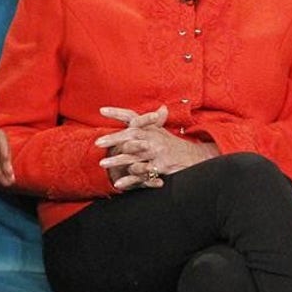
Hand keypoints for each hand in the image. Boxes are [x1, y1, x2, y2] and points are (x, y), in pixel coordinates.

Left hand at [95, 105, 215, 190]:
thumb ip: (152, 122)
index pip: (133, 117)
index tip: (102, 110)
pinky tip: (118, 184)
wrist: (193, 158)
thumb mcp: (160, 131)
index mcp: (151, 128)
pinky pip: (142, 175)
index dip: (118, 113)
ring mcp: (157, 154)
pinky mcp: (160, 168)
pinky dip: (130, 180)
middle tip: (98, 142)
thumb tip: (160, 107)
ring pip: (134, 156)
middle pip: (131, 136)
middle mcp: (154, 139)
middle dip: (114, 139)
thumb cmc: (171, 145)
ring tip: (102, 163)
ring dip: (117, 160)